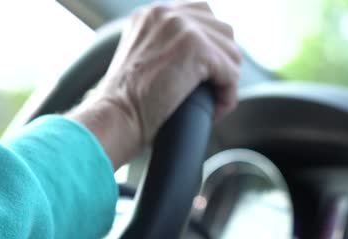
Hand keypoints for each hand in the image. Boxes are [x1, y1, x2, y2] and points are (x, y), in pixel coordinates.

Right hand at [68, 2, 240, 168]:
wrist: (116, 117)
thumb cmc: (127, 102)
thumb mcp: (144, 61)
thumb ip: (165, 48)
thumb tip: (199, 61)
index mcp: (153, 13)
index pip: (201, 15)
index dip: (212, 47)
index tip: (207, 74)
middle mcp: (166, 13)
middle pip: (222, 31)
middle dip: (224, 63)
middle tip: (212, 90)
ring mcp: (181, 26)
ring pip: (231, 52)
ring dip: (227, 80)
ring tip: (212, 102)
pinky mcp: (195, 47)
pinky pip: (231, 72)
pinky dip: (228, 95)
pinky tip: (215, 110)